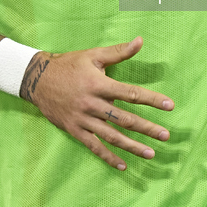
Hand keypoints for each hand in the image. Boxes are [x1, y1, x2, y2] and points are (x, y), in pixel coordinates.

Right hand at [20, 37, 173, 169]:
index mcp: (99, 84)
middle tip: (165, 135)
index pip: (130, 93)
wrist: (37, 79)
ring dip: (132, 146)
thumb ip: (118, 52)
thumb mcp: (93, 54)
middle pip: (124, 119)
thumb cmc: (69, 65)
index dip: (151, 100)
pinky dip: (108, 157)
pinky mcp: (74, 130)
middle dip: (147, 128)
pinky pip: (94, 146)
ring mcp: (83, 119)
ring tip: (151, 153)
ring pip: (111, 136)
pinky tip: (123, 165)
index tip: (169, 106)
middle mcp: (92, 104)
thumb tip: (140, 41)